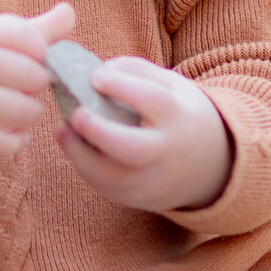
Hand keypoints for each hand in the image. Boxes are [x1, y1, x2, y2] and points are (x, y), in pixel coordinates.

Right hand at [0, 3, 75, 162]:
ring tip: (27, 109)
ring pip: (22, 111)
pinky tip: (18, 135)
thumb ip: (37, 29)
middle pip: (31, 76)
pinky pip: (3, 144)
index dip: (43, 52)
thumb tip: (69, 11)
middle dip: (40, 84)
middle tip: (32, 86)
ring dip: (33, 113)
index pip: (28, 38)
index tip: (36, 58)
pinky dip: (18, 143)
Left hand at [56, 56, 233, 213]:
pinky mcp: (136, 198)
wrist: (207, 165)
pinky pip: (104, 187)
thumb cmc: (179, 115)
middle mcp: (166, 153)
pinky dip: (84, 166)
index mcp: (179, 117)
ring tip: (63, 130)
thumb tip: (97, 72)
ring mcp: (151, 181)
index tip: (95, 76)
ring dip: (80, 154)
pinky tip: (73, 145)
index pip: (152, 101)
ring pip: (112, 177)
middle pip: (134, 149)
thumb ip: (136, 72)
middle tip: (75, 113)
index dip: (121, 86)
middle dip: (99, 131)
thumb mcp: (171, 86)